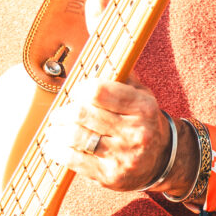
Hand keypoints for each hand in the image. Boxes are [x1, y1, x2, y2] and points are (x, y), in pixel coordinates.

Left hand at [42, 74, 171, 192]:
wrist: (161, 160)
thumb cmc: (141, 120)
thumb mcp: (139, 93)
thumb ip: (117, 72)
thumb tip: (90, 39)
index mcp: (142, 107)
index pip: (98, 91)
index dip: (79, 89)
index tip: (76, 93)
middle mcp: (135, 132)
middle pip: (82, 113)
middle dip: (63, 112)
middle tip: (58, 114)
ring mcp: (123, 156)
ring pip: (74, 137)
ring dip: (56, 131)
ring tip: (54, 129)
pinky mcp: (110, 176)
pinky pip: (72, 160)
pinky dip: (57, 150)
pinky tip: (54, 146)